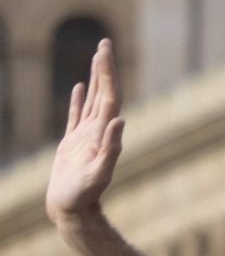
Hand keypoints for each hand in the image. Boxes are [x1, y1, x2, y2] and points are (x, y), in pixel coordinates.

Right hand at [47, 40, 124, 227]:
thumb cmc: (84, 196)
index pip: (108, 97)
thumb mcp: (98, 173)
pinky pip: (76, 115)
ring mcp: (85, 137)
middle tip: (105, 43)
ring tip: (98, 58)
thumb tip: (120, 121)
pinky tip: (79, 86)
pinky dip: (78, 99)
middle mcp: (98, 132)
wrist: (73, 212)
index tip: (105, 51)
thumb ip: (111, 149)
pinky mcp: (72, 143)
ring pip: (92, 101)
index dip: (108, 74)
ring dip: (95, 79)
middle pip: (103, 93)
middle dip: (104, 68)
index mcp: (103, 135)